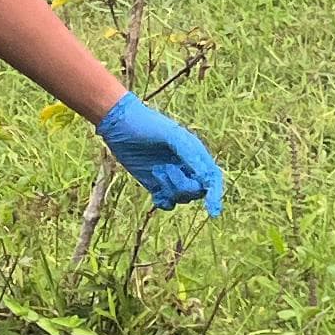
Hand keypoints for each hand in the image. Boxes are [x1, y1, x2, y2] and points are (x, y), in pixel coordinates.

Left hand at [96, 92, 224, 215]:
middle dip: (184, 186)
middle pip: (197, 191)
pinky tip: (155, 193)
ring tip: (156, 170)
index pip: (212, 178)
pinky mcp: (155, 185)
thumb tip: (206, 178)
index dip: (215, 195)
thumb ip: (190, 154)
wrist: (119, 123)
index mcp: (195, 154)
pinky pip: (167, 204)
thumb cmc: (147, 124)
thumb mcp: (171, 135)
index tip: (212, 211)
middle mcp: (186, 167)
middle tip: (167, 169)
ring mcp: (171, 177)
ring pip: (182, 198)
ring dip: (170, 189)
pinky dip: (163, 202)